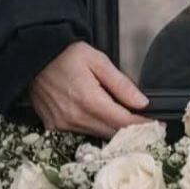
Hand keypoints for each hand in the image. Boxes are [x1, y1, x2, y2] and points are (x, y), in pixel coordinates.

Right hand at [30, 42, 149, 136]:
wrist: (33, 56)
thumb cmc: (67, 54)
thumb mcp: (98, 61)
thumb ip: (121, 84)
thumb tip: (142, 102)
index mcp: (90, 100)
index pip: (123, 122)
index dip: (142, 125)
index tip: (157, 125)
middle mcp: (76, 117)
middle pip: (111, 132)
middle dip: (130, 130)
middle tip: (146, 125)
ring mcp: (63, 124)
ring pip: (96, 134)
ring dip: (111, 129)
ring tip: (125, 119)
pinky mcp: (53, 126)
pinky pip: (80, 132)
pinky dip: (93, 127)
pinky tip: (99, 117)